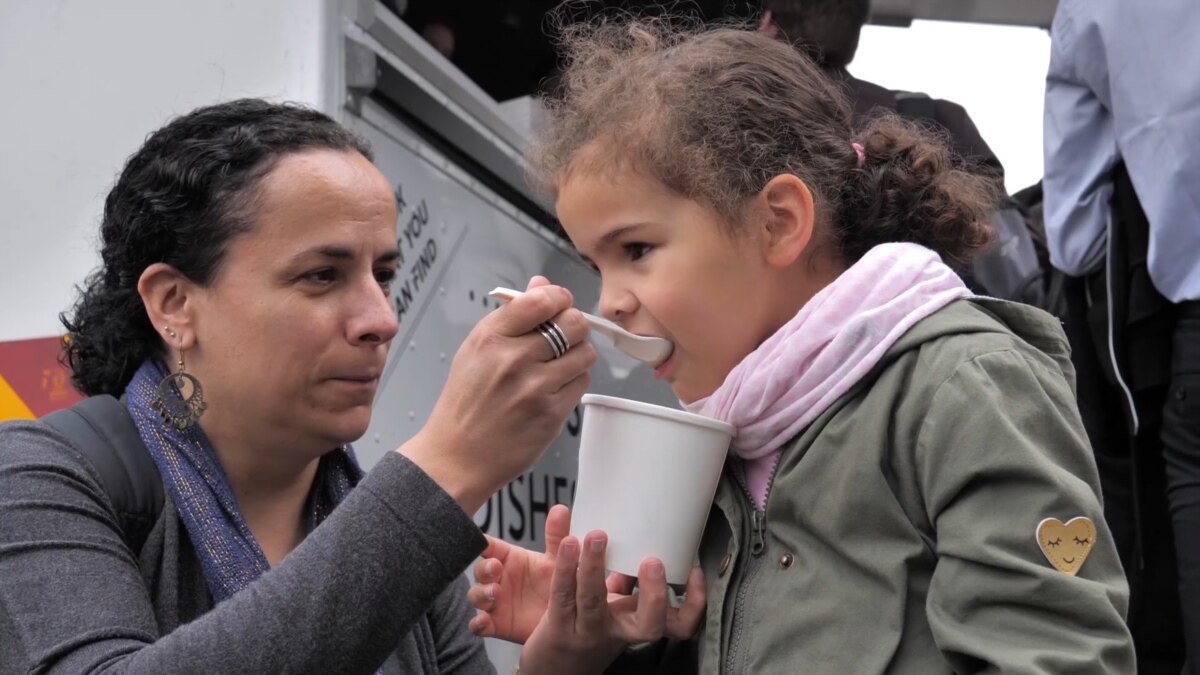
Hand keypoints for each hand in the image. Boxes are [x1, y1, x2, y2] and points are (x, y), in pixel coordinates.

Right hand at [400, 277, 594, 512]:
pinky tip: (553, 389)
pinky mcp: (552, 414)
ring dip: (577, 355)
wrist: (457, 456)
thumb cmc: (466, 401)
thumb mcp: (476, 349)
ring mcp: (535, 388)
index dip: (558, 298)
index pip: (542, 300)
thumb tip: (542, 285)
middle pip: (573, 324)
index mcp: (491, 337)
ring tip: (557, 365)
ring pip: (585, 354)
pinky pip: (582, 383)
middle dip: (573, 325)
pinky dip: (573, 382)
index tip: (558, 304)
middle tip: (564, 335)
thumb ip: (513, 315)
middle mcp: (514, 359)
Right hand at [468, 504, 569, 642]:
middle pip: (480, 570)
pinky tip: (483, 622)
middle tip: (496, 567)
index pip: (489, 547)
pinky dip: (478, 624)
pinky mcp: (495, 623)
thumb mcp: (558, 559)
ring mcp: (495, 602)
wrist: (566, 618)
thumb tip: (560, 508)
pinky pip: (479, 625)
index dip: (483, 543)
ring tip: (495, 593)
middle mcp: (499, 579)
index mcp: (509, 559)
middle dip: (484, 569)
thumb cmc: (556, 582)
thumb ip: (557, 535)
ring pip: (476, 596)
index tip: (484, 542)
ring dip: (480, 594)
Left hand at [468, 505, 706, 673]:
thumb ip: (621, 578)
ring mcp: (587, 632)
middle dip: (653, 593)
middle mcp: (617, 632)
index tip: (696, 571)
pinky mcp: (557, 629)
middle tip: (654, 561)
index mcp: (634, 623)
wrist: (549, 671)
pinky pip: (563, 596)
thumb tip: (635, 535)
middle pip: (648, 625)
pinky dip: (566, 567)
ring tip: (596, 536)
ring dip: (595, 567)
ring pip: (595, 602)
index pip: (678, 623)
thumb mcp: (608, 607)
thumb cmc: (582, 631)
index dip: (693, 602)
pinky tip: (569, 543)